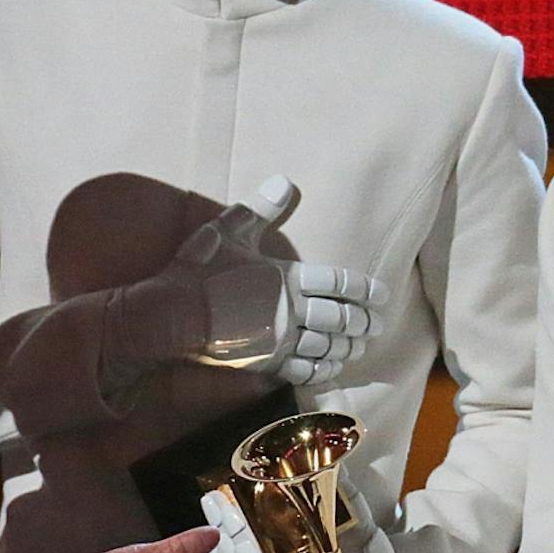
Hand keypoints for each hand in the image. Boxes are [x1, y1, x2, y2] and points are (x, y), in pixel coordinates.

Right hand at [101, 176, 385, 389]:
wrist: (172, 316)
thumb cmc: (198, 271)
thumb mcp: (228, 229)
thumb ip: (260, 209)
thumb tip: (286, 182)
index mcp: (288, 277)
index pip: (340, 283)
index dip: (365, 290)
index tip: (381, 296)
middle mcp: (291, 311)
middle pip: (341, 318)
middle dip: (364, 322)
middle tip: (378, 325)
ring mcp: (280, 340)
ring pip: (328, 346)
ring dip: (349, 347)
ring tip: (361, 347)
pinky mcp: (266, 363)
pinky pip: (305, 370)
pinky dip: (323, 369)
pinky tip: (331, 368)